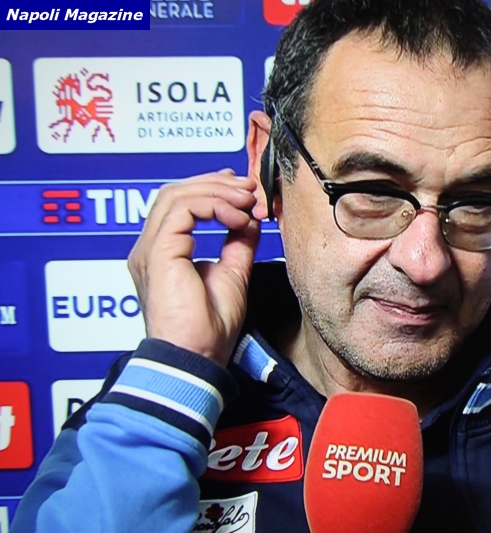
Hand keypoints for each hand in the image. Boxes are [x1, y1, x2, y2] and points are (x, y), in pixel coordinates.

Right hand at [128, 170, 263, 366]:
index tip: (242, 189)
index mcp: (163, 253)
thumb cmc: (208, 330)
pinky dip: (213, 206)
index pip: (179, 204)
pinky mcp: (158, 252)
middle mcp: (150, 248)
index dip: (210, 189)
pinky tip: (236, 218)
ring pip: (176, 195)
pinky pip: (181, 209)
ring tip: (246, 202)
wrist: (196, 357)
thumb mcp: (233, 273)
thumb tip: (249, 217)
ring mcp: (149, 249)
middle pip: (175, 192)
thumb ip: (237, 242)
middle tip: (248, 188)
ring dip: (217, 192)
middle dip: (215, 184)